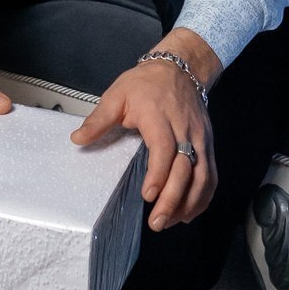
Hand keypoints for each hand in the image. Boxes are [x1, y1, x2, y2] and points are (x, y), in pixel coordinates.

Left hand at [74, 35, 220, 231]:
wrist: (181, 67)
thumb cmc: (147, 83)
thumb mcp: (117, 94)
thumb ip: (98, 120)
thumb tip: (77, 140)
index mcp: (160, 117)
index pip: (164, 148)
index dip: (159, 174)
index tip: (148, 195)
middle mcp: (185, 129)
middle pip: (186, 168)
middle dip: (173, 199)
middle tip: (157, 222)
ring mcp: (200, 138)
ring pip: (203, 175)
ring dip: (190, 202)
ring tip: (171, 222)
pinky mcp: (208, 144)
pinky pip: (211, 174)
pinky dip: (203, 196)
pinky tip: (188, 212)